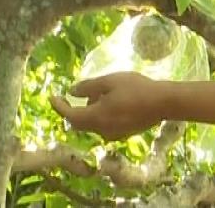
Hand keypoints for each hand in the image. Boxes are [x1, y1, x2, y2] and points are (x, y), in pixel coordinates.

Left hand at [48, 72, 167, 140]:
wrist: (163, 103)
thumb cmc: (135, 88)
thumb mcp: (108, 81)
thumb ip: (87, 87)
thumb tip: (71, 92)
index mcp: (96, 117)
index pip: (70, 115)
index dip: (59, 106)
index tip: (51, 96)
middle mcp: (102, 130)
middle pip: (79, 123)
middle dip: (71, 110)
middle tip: (67, 97)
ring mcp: (113, 134)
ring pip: (91, 125)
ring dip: (86, 112)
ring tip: (95, 94)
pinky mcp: (123, 134)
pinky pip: (102, 126)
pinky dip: (98, 115)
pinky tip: (107, 102)